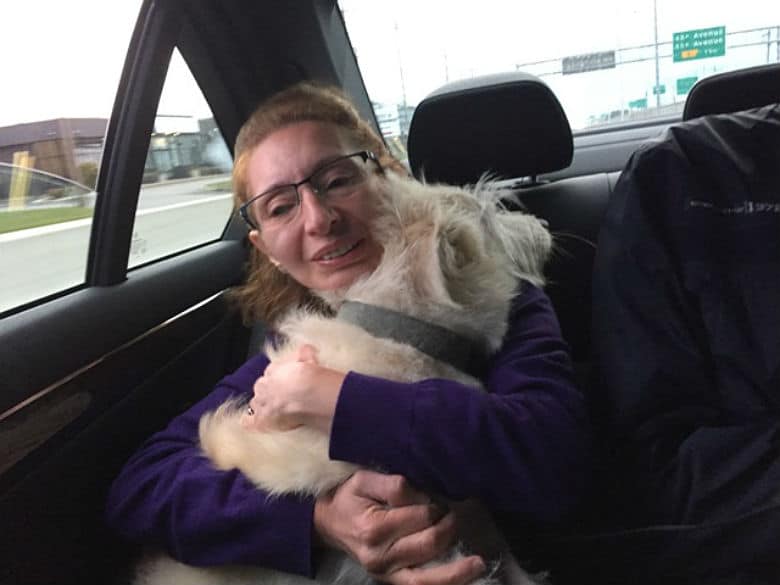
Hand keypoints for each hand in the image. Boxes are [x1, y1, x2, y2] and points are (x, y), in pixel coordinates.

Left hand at [241, 344, 344, 432]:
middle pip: (261, 387)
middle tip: (283, 398)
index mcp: (273, 370)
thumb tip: (307, 350)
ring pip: (255, 403)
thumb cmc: (309, 376)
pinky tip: (253, 424)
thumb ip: (305, 353)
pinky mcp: (260, 420)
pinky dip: (249, 423)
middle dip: (269, 392)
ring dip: (262, 407)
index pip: (271, 372)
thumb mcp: (309, 357)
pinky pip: (247, 422)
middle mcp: (264, 385)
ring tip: (274, 412)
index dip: (280, 379)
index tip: (288, 383)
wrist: (308, 393)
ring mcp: (261, 403)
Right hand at [314, 470, 485, 584]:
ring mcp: (386, 574)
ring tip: (478, 563)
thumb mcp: (364, 480)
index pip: (418, 516)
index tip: (434, 497)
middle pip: (428, 544)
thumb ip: (393, 484)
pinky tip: (466, 578)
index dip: (433, 505)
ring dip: (457, 570)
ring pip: (428, 579)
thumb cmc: (349, 498)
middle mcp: (380, 556)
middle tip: (452, 515)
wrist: (328, 524)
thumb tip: (423, 495)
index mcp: (373, 527)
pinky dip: (445, 584)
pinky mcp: (391, 582)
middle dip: (447, 527)